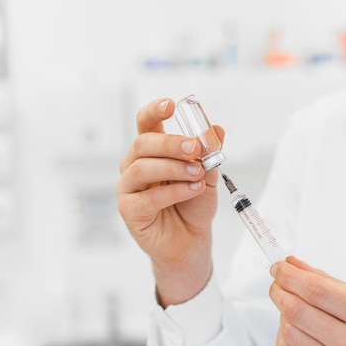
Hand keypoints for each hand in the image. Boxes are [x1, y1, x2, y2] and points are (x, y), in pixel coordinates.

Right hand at [117, 98, 224, 306]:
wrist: (191, 240)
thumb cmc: (193, 206)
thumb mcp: (208, 175)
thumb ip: (209, 153)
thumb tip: (216, 129)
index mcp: (151, 151)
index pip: (146, 123)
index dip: (154, 111)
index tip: (171, 105)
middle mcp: (135, 165)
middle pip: (144, 143)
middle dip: (171, 143)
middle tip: (196, 148)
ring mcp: (129, 188)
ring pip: (143, 168)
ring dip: (174, 168)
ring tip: (197, 174)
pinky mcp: (129, 210)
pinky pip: (148, 197)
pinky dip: (174, 191)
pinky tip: (192, 190)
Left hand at [269, 256, 345, 345]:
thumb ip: (325, 281)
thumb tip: (292, 264)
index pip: (315, 290)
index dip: (290, 275)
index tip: (279, 267)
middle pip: (296, 309)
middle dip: (279, 290)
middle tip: (278, 282)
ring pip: (288, 329)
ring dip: (282, 311)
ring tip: (293, 307)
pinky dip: (284, 333)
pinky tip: (294, 327)